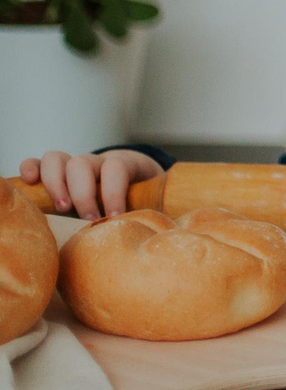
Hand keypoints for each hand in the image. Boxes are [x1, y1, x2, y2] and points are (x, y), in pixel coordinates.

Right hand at [19, 149, 163, 219]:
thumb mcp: (151, 200)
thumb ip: (150, 208)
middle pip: (82, 163)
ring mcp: (74, 164)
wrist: (134, 180)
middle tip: (88, 218)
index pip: (116, 167)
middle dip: (83, 194)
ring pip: (56, 159)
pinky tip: (31, 183)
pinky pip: (38, 162)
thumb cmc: (142, 197)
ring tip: (64, 208)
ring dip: (56, 184)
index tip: (115, 218)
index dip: (114, 192)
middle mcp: (96, 161)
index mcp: (123, 164)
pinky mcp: (56, 172)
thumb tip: (150, 229)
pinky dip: (31, 168)